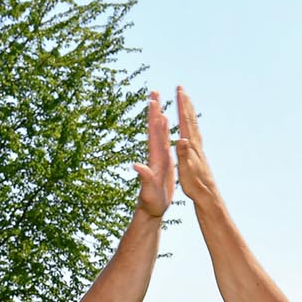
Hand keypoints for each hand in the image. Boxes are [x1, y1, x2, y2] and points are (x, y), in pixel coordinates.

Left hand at [134, 90, 173, 219]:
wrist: (151, 210)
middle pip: (154, 129)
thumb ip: (144, 178)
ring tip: (159, 102)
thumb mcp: (148, 191)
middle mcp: (155, 155)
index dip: (154, 119)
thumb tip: (136, 166)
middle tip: (153, 91)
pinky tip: (166, 124)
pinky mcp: (163, 163)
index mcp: (154, 159)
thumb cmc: (150, 203)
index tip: (154, 102)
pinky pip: (165, 143)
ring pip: (159, 134)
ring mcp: (158, 158)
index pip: (154, 135)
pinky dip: (166, 132)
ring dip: (159, 118)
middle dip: (154, 110)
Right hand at [174, 86, 218, 207]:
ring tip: (186, 102)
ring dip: (188, 112)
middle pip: (191, 119)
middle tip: (181, 89)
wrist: (208, 197)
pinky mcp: (198, 156)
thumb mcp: (186, 170)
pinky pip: (193, 135)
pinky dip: (190, 126)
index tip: (179, 90)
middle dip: (185, 103)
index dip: (182, 105)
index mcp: (192, 146)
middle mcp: (196, 145)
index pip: (186, 121)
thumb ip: (184, 154)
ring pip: (193, 126)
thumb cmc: (195, 186)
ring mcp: (198, 150)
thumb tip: (182, 139)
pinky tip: (190, 127)